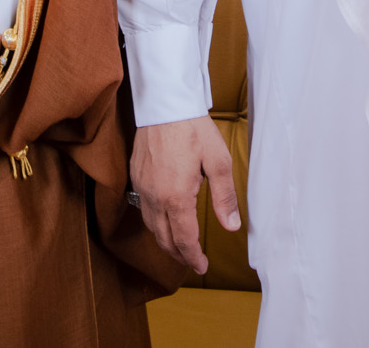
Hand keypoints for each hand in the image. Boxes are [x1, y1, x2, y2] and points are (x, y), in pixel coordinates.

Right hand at [131, 116, 240, 275]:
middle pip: (164, 238)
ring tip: (180, 246)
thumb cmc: (193, 128)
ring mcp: (142, 186)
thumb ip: (225, 197)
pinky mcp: (136, 175)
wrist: (165, 102)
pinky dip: (154, 222)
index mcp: (175, 196)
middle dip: (179, 255)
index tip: (202, 267)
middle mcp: (154, 196)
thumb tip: (232, 226)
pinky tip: (165, 219)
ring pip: (150, 226)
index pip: (184, 239)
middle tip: (193, 262)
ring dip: (165, 240)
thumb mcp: (218, 162)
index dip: (193, 257)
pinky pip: (142, 209)